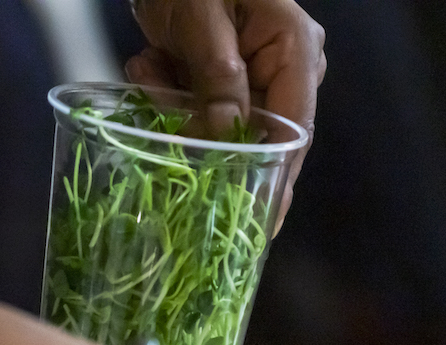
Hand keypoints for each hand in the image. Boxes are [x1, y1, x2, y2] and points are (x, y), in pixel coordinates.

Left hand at [126, 0, 324, 230]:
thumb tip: (226, 138)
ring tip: (150, 68)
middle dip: (200, 131)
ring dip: (174, 107)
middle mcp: (286, 68)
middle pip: (254, 134)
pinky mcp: (226, 82)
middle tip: (160, 110)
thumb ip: (217, 76)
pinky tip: (150, 64)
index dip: (277, 179)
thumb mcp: (200, 19)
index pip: (294, 129)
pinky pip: (199, 112)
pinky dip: (167, 96)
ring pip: (218, 127)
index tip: (261, 224)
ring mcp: (257, 76)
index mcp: (295, 49)